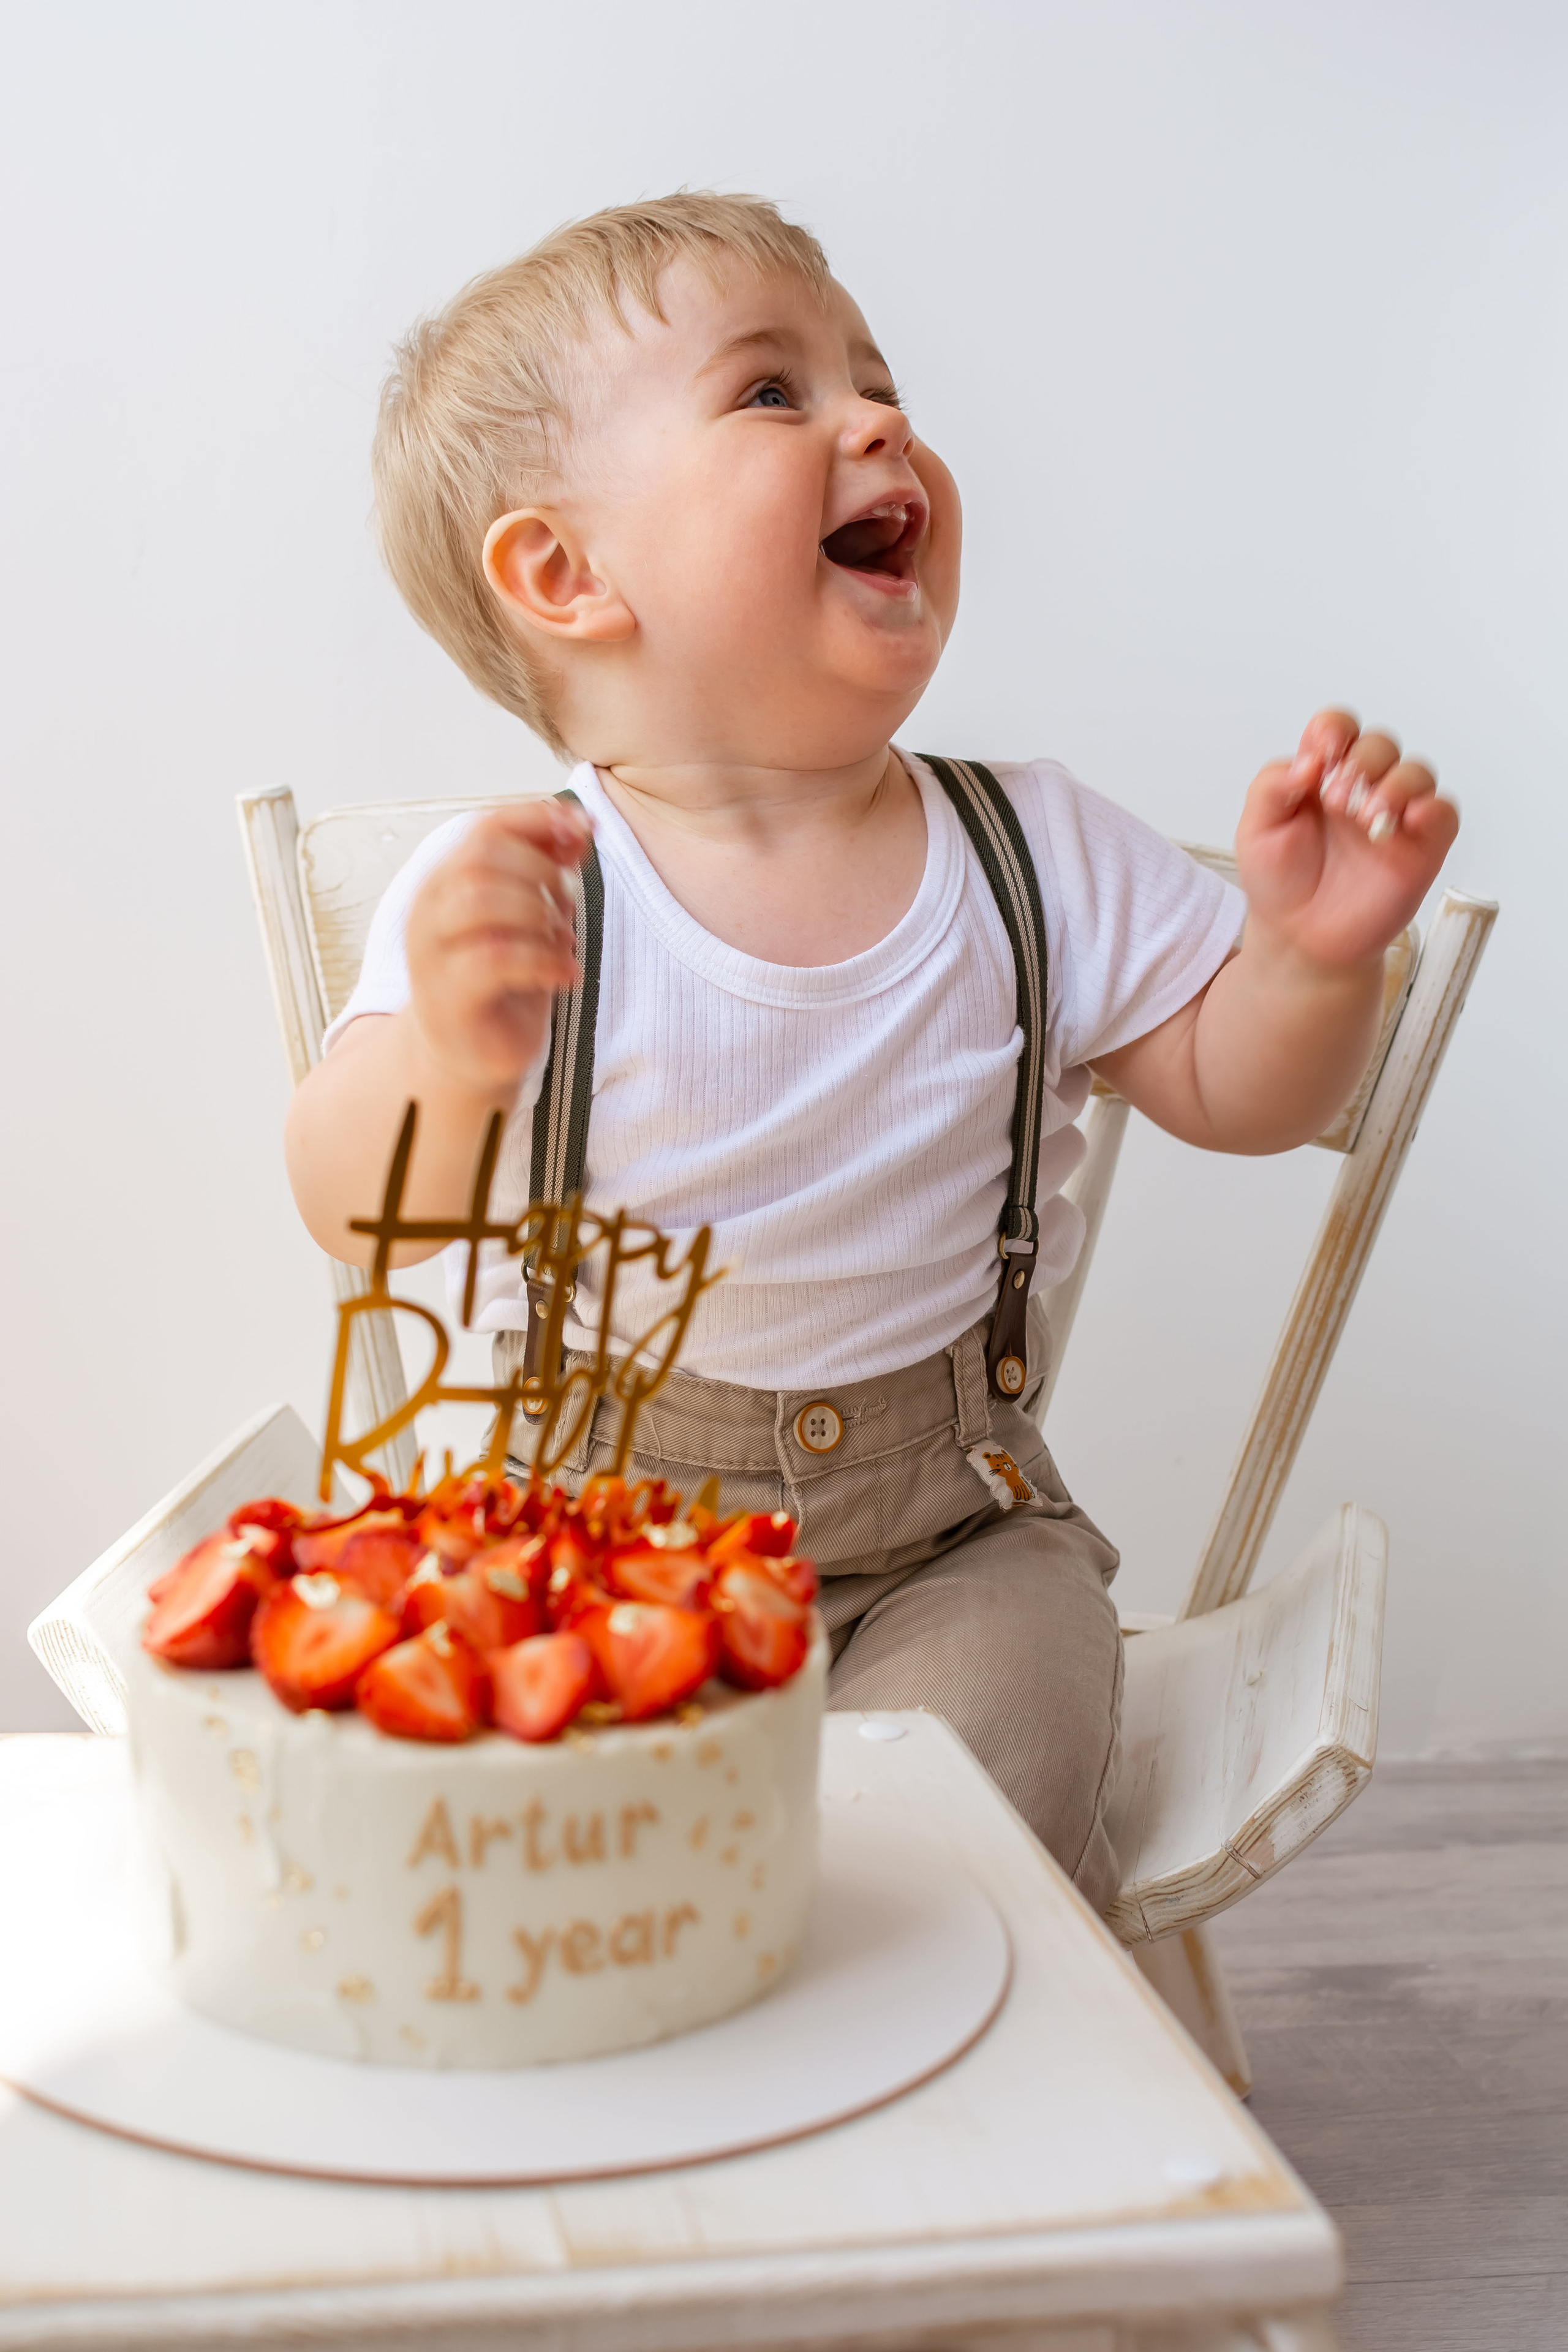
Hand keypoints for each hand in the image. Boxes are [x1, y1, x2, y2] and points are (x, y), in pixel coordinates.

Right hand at [405, 799, 591, 1094]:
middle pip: (480, 858)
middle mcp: (429, 911)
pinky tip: (566, 973)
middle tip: (567, 903)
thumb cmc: (501, 980)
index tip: (585, 829)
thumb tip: (581, 828)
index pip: (485, 827)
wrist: (468, 1053)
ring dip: (538, 915)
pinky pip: (495, 960)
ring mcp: (432, 955)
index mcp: (446, 881)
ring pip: (481, 903)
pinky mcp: (448, 997)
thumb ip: (546, 872)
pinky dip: (543, 960)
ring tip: (564, 940)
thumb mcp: (528, 917)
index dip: (538, 821)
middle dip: (539, 871)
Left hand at [1235, 709, 1458, 972]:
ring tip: (1367, 818)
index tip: (1323, 752)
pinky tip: (1408, 820)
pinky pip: (1443, 812)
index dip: (1334, 729)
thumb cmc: (1279, 883)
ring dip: (1395, 784)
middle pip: (1380, 744)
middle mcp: (1363, 789)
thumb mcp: (1257, 830)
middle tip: (1337, 801)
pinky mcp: (1422, 847)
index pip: (1339, 729)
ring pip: (1416, 772)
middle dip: (1361, 762)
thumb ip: (1272, 786)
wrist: (1300, 939)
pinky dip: (1432, 808)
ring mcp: (1396, 817)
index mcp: (1323, 776)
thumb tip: (1310, 760)